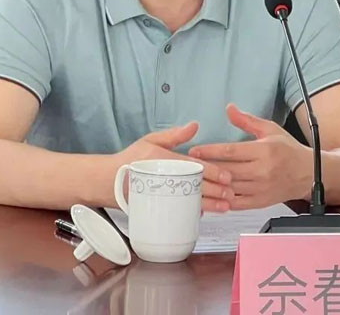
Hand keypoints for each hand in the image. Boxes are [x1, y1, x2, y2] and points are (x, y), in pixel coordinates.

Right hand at [115, 122, 233, 211]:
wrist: (108, 181)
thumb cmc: (130, 160)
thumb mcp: (150, 140)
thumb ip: (174, 135)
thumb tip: (194, 125)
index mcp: (164, 158)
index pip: (193, 166)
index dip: (212, 171)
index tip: (227, 176)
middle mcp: (164, 176)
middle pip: (195, 185)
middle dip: (216, 190)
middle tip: (230, 194)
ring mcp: (160, 193)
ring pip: (189, 201)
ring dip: (209, 205)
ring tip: (224, 207)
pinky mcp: (156, 205)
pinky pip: (177, 211)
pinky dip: (192, 213)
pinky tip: (205, 214)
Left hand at [188, 104, 312, 209]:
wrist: (309, 173)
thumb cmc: (288, 150)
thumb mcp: (270, 129)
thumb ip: (247, 121)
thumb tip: (229, 108)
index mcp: (264, 151)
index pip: (231, 151)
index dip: (210, 151)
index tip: (194, 150)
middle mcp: (262, 171)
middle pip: (227, 170)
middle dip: (206, 167)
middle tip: (187, 165)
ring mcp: (261, 188)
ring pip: (230, 188)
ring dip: (211, 184)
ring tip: (193, 179)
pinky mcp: (260, 202)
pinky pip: (236, 203)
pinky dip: (222, 200)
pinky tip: (210, 195)